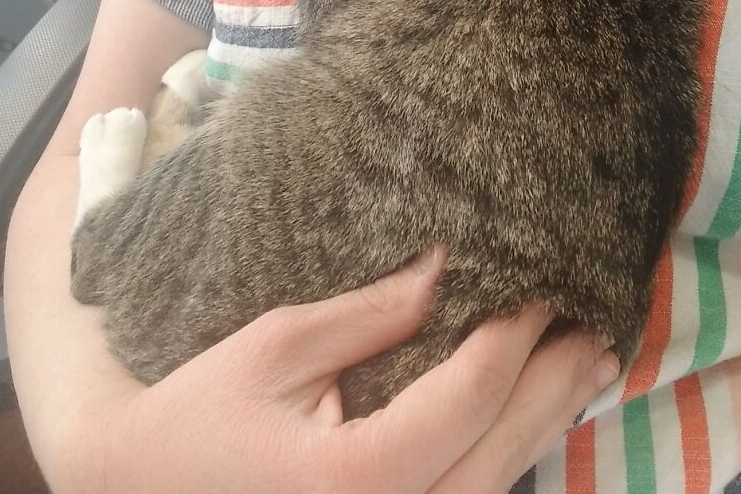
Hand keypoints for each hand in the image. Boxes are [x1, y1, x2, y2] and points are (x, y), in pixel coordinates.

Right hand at [70, 249, 618, 493]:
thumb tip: (447, 268)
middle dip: (552, 383)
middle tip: (596, 326)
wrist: (143, 490)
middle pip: (500, 449)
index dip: (511, 334)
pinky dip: (505, 452)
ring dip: (545, 422)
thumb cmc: (202, 412)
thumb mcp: (278, 345)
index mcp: (358, 476)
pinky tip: (531, 416)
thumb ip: (371, 313)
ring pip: (494, 485)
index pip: (468, 395)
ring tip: (589, 367)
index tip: (539, 283)